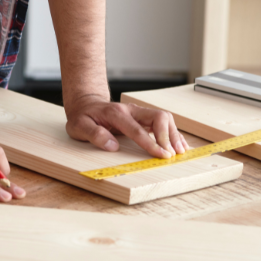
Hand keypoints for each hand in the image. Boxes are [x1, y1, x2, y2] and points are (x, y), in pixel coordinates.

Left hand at [65, 95, 188, 158]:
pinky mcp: (143, 117)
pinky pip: (163, 122)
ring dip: (174, 134)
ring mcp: (139, 112)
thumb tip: (112, 146)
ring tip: (181, 151)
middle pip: (158, 117)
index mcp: (116, 113)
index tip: (162, 155)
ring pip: (164, 118)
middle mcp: (131, 110)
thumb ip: (94, 135)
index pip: (137, 129)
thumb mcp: (78, 126)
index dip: (151, 143)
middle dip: (168, 135)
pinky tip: (179, 144)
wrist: (86, 105)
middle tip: (173, 154)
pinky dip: (172, 132)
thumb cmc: (83, 117)